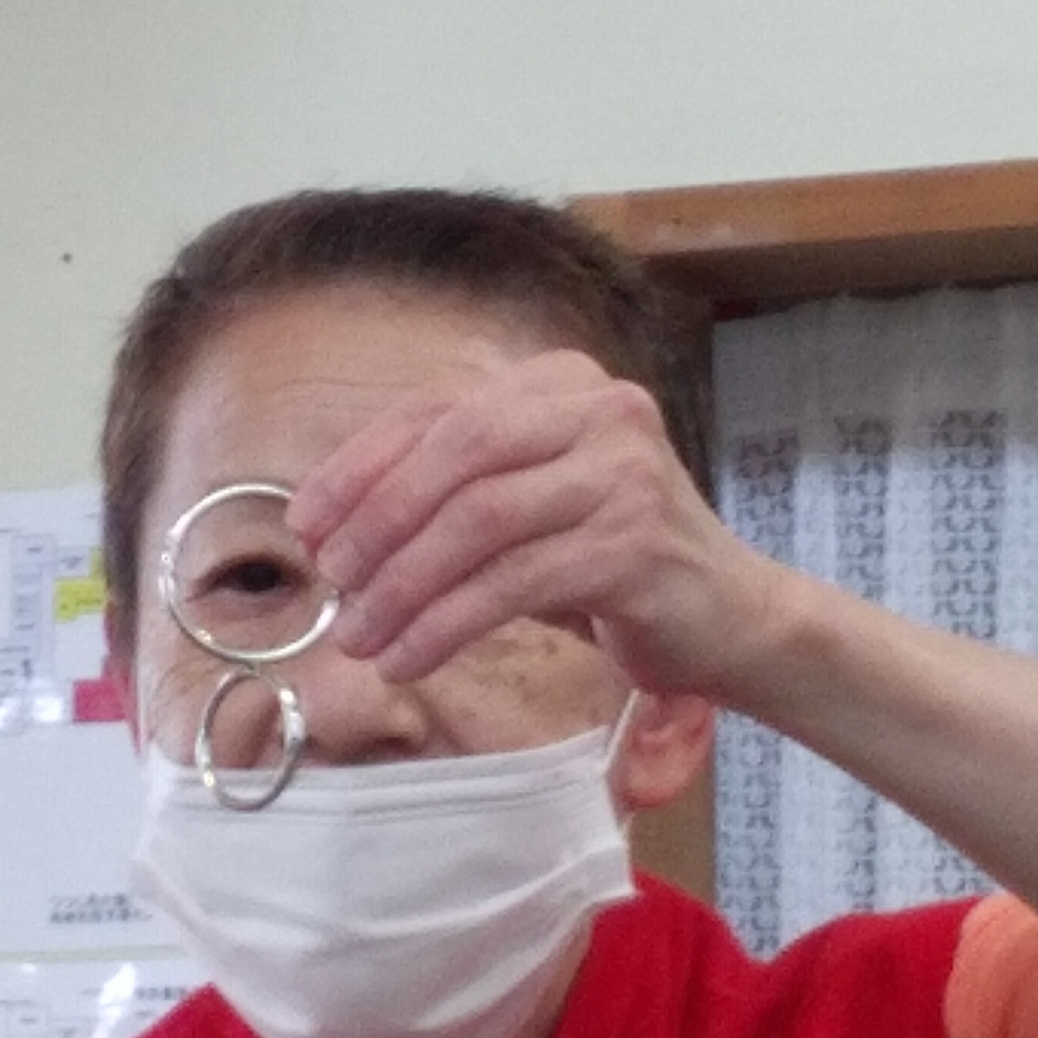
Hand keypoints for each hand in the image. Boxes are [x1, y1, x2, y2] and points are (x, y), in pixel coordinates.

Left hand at [285, 350, 779, 695]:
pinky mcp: (635, 545)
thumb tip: (329, 532)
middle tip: (331, 580)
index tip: (307, 523)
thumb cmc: (607, 562)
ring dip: (402, 585)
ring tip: (360, 636)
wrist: (731, 617)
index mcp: (559, 383)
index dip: (360, 466)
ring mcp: (623, 473)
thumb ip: (445, 497)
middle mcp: (599, 409)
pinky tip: (411, 655)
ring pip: (479, 521)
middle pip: (455, 452)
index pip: (436, 411)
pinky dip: (447, 623)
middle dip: (377, 519)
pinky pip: (514, 582)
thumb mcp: (522, 508)